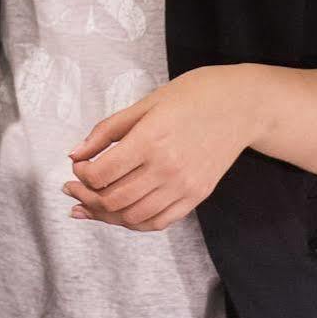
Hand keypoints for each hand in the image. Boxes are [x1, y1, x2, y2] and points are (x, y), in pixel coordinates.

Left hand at [61, 66, 257, 232]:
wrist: (241, 106)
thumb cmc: (194, 95)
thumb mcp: (146, 103)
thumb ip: (108, 130)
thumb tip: (76, 153)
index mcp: (150, 140)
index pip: (101, 174)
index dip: (81, 175)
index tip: (77, 167)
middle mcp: (167, 169)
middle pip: (113, 200)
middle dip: (86, 198)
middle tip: (74, 189)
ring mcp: (184, 187)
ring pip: (132, 217)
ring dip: (106, 214)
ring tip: (92, 203)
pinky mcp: (196, 196)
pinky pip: (158, 222)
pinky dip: (134, 221)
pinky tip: (121, 212)